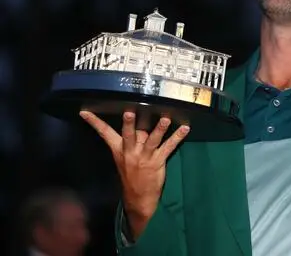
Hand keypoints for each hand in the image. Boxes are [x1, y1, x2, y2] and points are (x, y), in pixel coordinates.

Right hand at [80, 111, 189, 237]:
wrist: (138, 199)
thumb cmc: (132, 175)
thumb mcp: (125, 159)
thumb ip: (131, 141)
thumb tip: (140, 124)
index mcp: (119, 150)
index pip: (104, 133)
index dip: (95, 122)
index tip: (85, 112)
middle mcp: (130, 152)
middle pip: (130, 135)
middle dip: (129, 124)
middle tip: (129, 112)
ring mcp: (144, 157)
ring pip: (152, 140)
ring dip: (159, 129)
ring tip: (166, 119)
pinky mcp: (158, 162)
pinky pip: (169, 147)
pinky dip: (178, 137)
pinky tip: (185, 129)